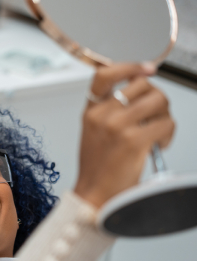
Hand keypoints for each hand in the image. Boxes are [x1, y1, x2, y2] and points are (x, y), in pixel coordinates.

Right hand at [74, 63, 174, 208]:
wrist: (95, 194)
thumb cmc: (98, 167)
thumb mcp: (95, 131)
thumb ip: (111, 110)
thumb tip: (141, 92)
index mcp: (91, 111)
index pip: (105, 74)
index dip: (129, 66)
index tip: (146, 69)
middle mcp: (102, 114)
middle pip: (142, 85)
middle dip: (157, 98)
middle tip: (155, 116)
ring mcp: (117, 126)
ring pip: (158, 101)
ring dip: (165, 115)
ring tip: (157, 132)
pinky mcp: (133, 140)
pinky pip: (165, 124)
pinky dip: (168, 135)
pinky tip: (158, 145)